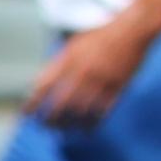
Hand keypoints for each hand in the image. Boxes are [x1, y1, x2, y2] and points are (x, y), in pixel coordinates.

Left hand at [26, 15, 160, 127]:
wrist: (133, 31)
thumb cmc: (103, 35)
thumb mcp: (75, 44)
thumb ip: (61, 62)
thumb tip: (46, 82)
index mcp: (69, 59)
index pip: (45, 84)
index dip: (33, 101)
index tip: (27, 113)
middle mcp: (83, 71)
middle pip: (61, 102)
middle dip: (51, 118)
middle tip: (46, 126)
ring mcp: (102, 80)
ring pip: (82, 110)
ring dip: (72, 123)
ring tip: (65, 130)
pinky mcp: (119, 86)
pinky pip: (104, 110)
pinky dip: (94, 122)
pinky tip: (88, 128)